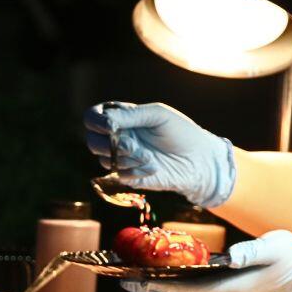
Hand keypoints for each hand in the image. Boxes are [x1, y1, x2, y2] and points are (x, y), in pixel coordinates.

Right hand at [84, 102, 235, 208]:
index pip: (93, 117)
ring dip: (126, 158)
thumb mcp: (157, 115)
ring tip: (150, 156)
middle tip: (133, 145)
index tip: (110, 126)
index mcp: (123, 118)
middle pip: (92, 140)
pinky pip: (118, 174)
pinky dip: (135, 170)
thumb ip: (130, 115)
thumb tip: (106, 122)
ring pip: (104, 159)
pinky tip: (153, 168)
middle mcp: (118, 137)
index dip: (95, 122)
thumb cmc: (181, 133)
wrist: (199, 161)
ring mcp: (122, 158)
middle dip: (109, 143)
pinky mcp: (129, 176)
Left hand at [122, 228, 291, 291]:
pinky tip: (162, 266)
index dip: (157, 285)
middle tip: (118, 275)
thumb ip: (251, 253)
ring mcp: (228, 290)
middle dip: (149, 283)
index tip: (131, 281)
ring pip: (186, 287)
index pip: (186, 289)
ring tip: (132, 270)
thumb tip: (230, 257)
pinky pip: (197, 281)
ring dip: (160, 279)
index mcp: (233, 288)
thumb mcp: (273, 247)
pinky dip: (177, 275)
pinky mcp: (230, 282)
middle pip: (180, 290)